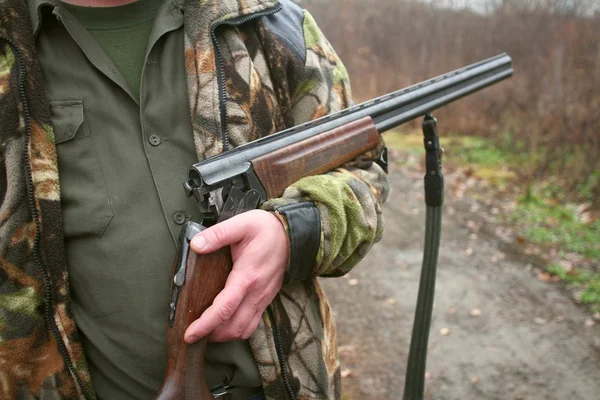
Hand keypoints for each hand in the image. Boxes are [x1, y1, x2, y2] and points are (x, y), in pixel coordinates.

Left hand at [184, 210, 288, 342]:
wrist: (293, 234)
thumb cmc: (267, 229)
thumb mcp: (241, 224)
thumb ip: (218, 234)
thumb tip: (195, 244)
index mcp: (247, 276)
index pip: (224, 308)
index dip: (205, 324)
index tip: (189, 334)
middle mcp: (256, 292)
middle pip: (233, 327)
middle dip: (211, 335)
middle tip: (192, 334)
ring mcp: (263, 298)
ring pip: (243, 330)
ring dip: (224, 336)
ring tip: (206, 331)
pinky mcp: (266, 299)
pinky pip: (252, 324)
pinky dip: (236, 330)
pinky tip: (225, 323)